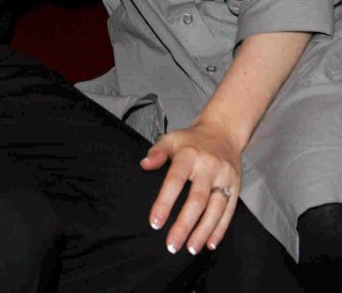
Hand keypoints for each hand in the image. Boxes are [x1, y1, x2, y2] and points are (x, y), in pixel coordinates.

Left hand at [140, 121, 240, 255]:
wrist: (222, 132)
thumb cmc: (191, 140)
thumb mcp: (171, 139)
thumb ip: (157, 152)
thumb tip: (144, 165)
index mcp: (189, 154)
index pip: (175, 180)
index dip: (165, 202)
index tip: (155, 223)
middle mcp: (209, 166)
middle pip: (197, 200)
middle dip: (184, 224)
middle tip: (172, 244)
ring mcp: (225, 177)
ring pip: (216, 209)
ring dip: (203, 231)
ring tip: (190, 248)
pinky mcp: (236, 186)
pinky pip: (229, 211)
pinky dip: (220, 229)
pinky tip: (210, 244)